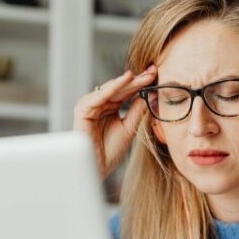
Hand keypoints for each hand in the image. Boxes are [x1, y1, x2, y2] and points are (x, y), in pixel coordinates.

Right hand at [73, 65, 156, 180]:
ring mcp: (90, 106)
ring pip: (111, 89)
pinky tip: (125, 80)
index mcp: (109, 107)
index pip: (126, 92)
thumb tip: (148, 94)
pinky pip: (99, 96)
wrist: (98, 167)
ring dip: (127, 82)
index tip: (156, 74)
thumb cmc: (110, 151)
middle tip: (152, 71)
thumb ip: (136, 111)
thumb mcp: (129, 128)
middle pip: (120, 88)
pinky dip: (112, 87)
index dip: (140, 83)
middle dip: (136, 80)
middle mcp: (99, 104)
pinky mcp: (82, 110)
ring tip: (142, 76)